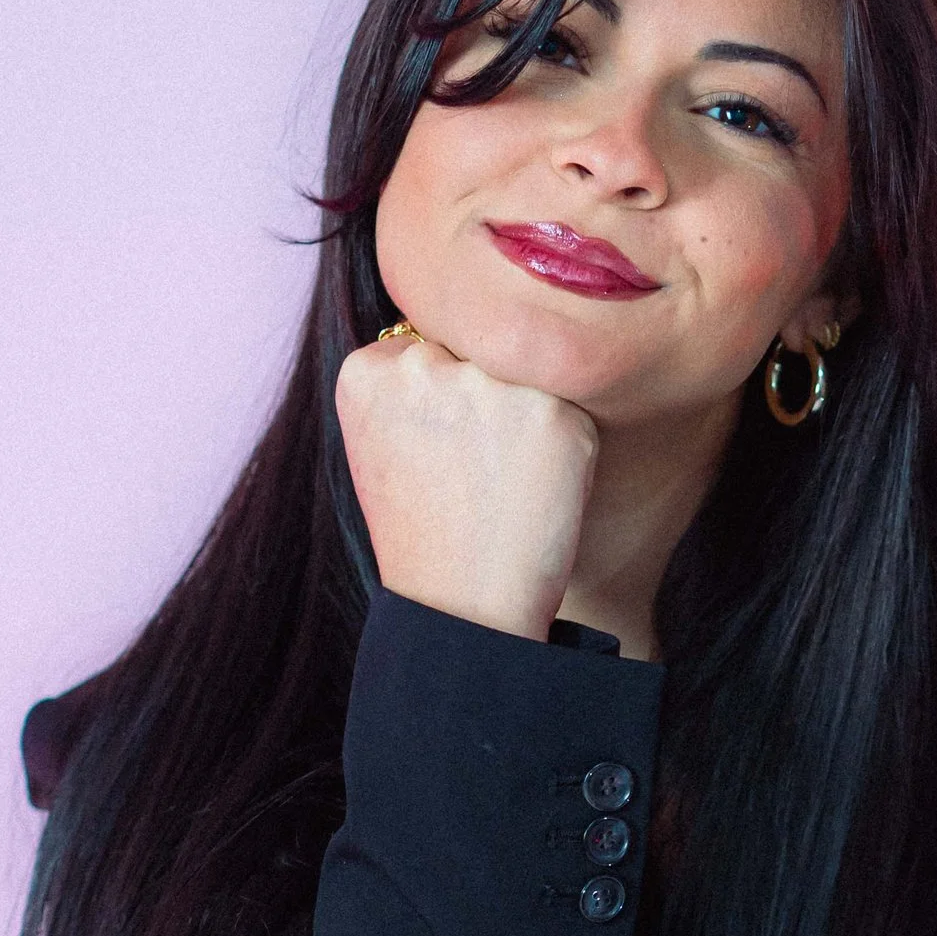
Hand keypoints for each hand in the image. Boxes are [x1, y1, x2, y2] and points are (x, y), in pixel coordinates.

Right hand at [335, 325, 597, 643]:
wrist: (463, 607)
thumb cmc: (424, 532)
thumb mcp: (380, 445)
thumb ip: (407, 382)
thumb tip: (457, 328)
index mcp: (367, 371)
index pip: (427, 346)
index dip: (446, 401)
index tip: (441, 453)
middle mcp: (421, 364)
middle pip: (477, 350)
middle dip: (485, 399)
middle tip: (476, 473)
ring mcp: (486, 383)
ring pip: (524, 371)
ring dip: (526, 416)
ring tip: (503, 483)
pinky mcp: (549, 409)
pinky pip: (569, 405)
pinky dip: (566, 444)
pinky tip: (535, 489)